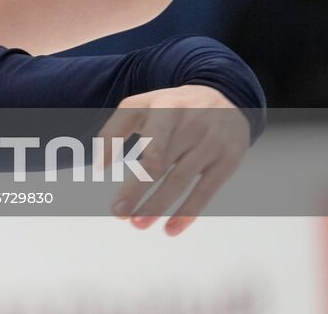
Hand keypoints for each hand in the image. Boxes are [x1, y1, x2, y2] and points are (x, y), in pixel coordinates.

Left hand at [100, 84, 250, 235]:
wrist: (226, 97)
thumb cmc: (172, 107)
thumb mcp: (143, 105)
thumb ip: (115, 128)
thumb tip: (100, 163)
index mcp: (167, 107)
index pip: (151, 135)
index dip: (129, 153)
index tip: (105, 171)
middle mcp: (192, 124)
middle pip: (161, 163)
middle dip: (137, 191)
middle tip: (118, 213)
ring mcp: (212, 143)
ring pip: (180, 180)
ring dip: (158, 206)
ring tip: (137, 224)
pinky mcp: (228, 161)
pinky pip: (206, 191)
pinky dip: (187, 213)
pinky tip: (170, 229)